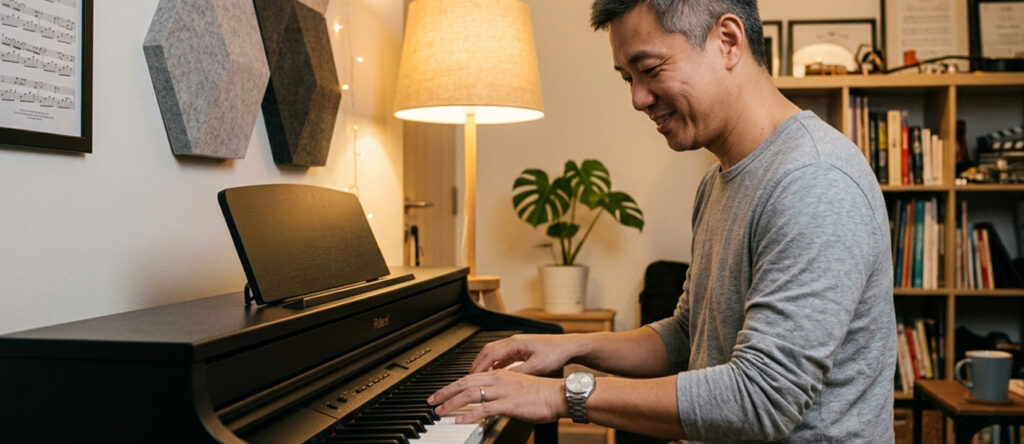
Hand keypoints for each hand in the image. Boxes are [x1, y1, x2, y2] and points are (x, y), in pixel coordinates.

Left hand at [427, 369, 565, 423]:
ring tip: (440, 412)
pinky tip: (460, 420)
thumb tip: (488, 402)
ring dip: (452, 403)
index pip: (469, 377)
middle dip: (445, 392)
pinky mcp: (508, 404)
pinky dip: (469, 414)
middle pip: (465, 383)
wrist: (558, 395)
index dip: (452, 385)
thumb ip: (500, 393)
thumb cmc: (541, 394)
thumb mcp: (517, 388)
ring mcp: (503, 391)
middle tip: (432, 401)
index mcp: (500, 375)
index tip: (440, 393)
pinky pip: (484, 409)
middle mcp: (499, 379)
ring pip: (470, 394)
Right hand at [469, 334, 580, 374]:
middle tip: (469, 377)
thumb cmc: (555, 354)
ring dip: (485, 363)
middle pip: (488, 350)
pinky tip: (493, 373)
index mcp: (515, 344)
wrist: (568, 346)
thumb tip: (503, 381)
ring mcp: (517, 344)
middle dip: (477, 364)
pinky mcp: (521, 348)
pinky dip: (494, 363)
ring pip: (493, 352)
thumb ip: (518, 373)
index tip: (471, 377)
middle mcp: (513, 341)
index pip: (490, 354)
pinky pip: (502, 355)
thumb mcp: (536, 367)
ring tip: (478, 376)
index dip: (479, 366)